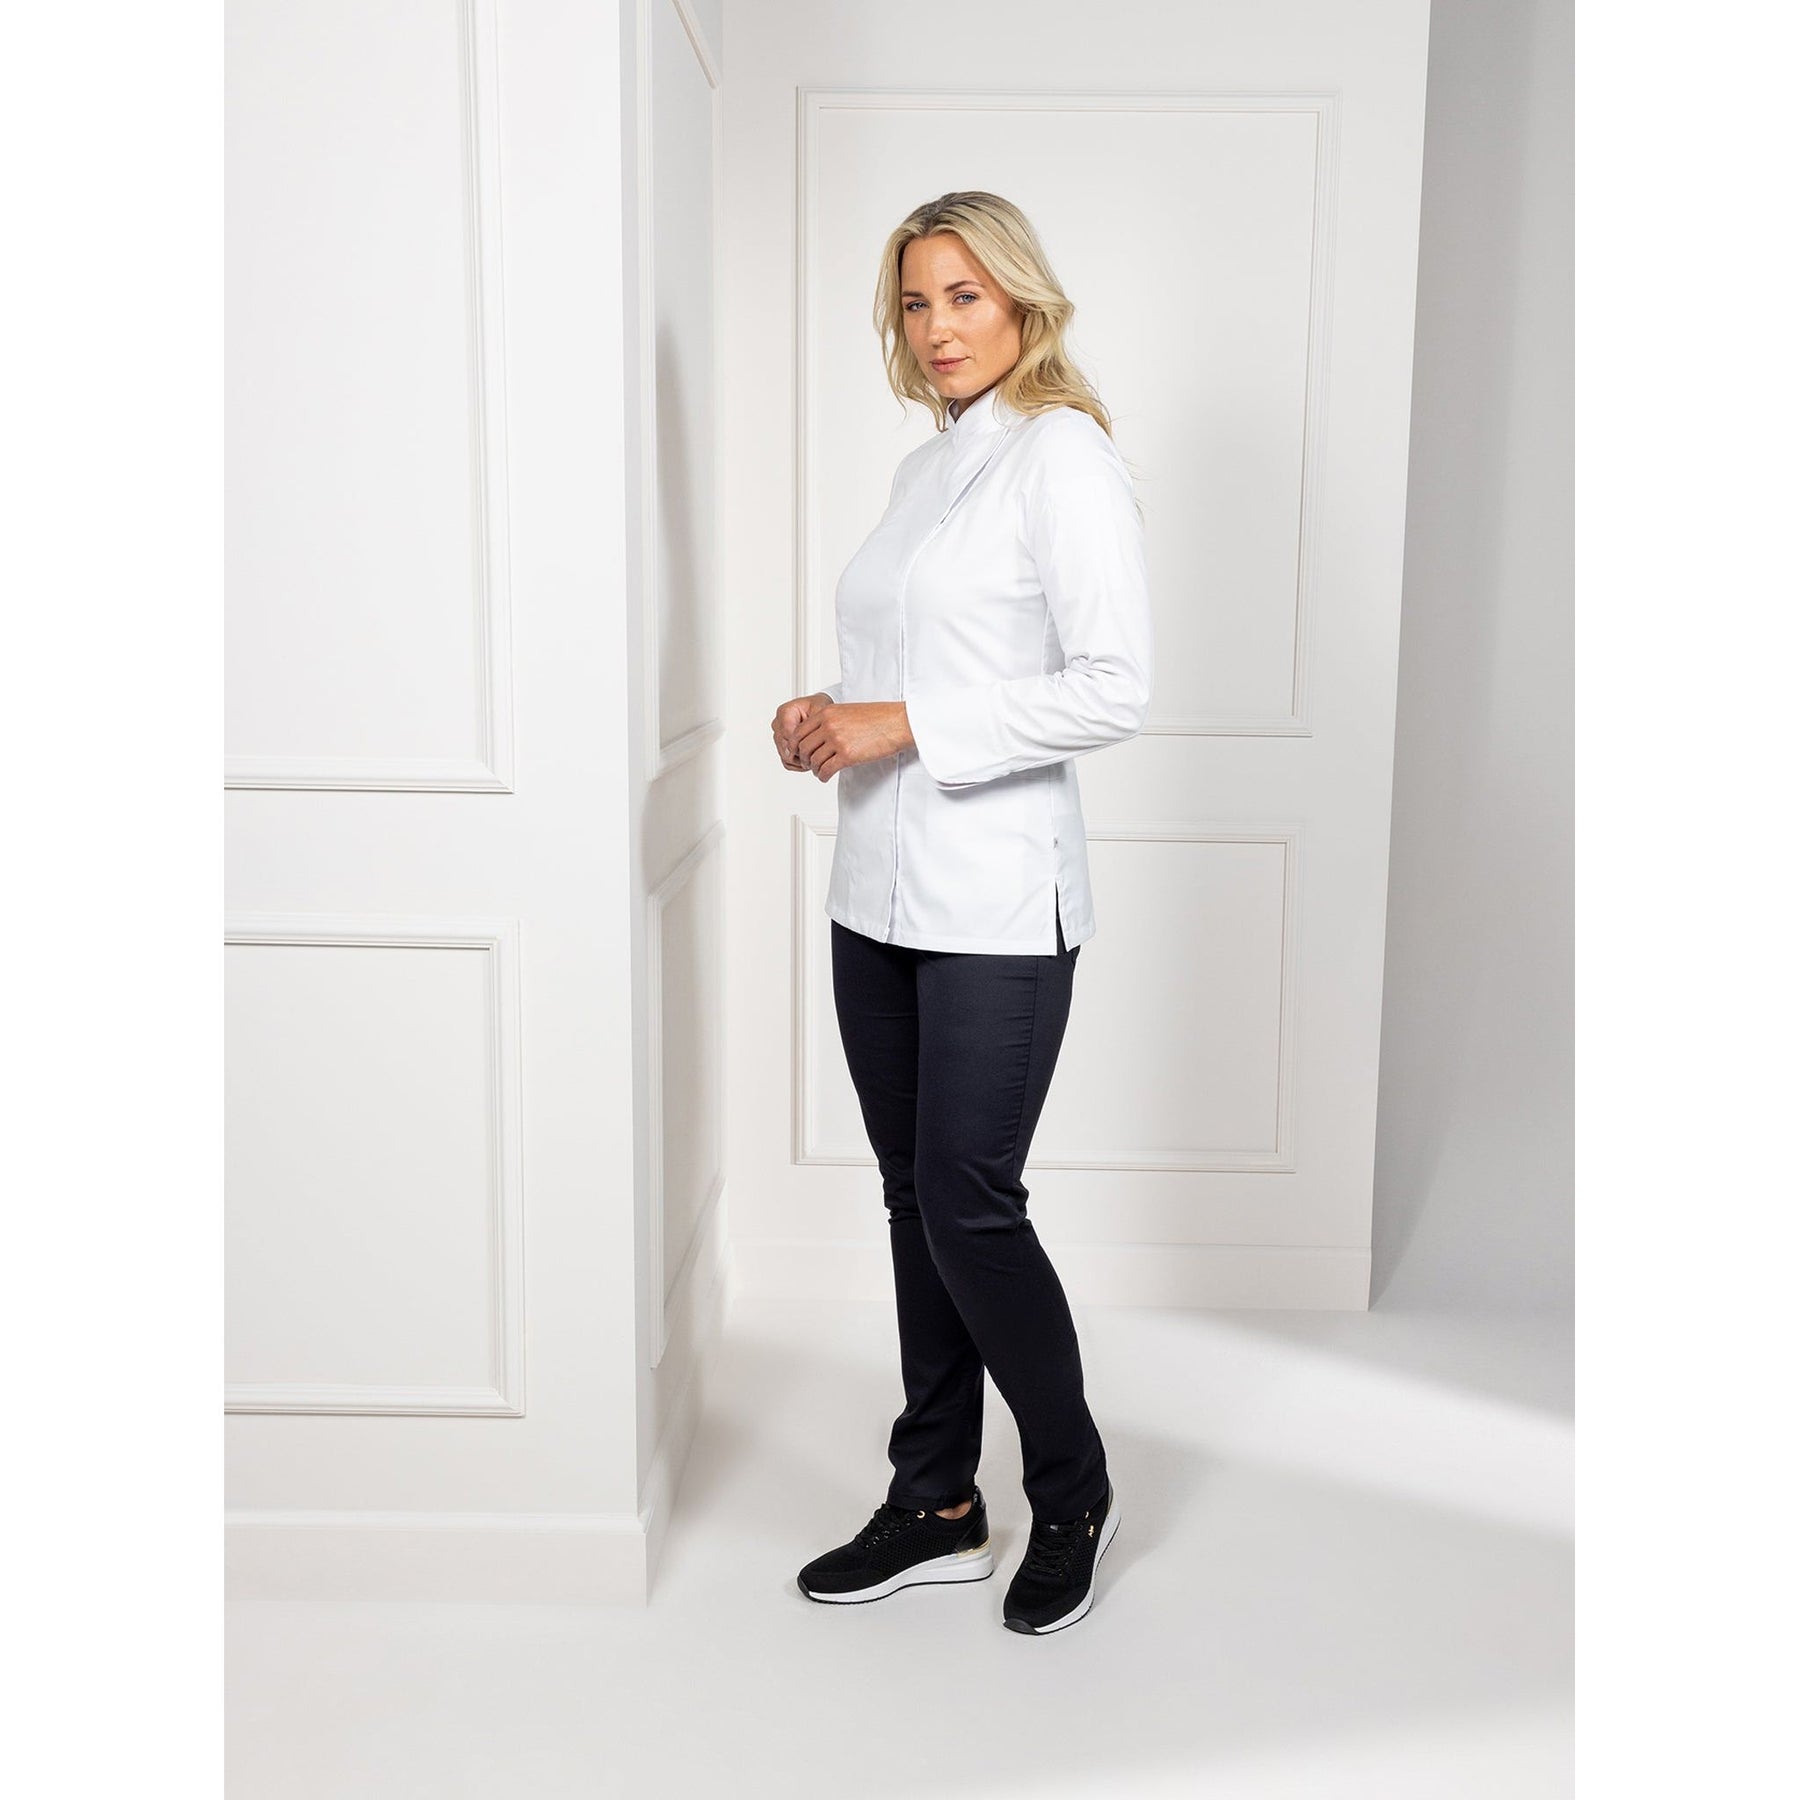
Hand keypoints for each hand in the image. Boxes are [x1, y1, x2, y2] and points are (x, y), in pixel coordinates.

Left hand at [779, 698, 914, 782]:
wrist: (899, 722)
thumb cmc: (879, 717)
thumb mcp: (848, 711)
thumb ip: (831, 721)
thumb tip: (819, 735)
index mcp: (827, 713)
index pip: (799, 731)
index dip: (797, 745)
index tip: (801, 752)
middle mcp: (829, 726)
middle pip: (803, 747)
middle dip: (804, 759)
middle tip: (809, 764)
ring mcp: (837, 741)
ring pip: (814, 760)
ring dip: (814, 769)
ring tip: (819, 771)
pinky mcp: (847, 756)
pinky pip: (826, 770)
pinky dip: (822, 776)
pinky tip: (825, 777)